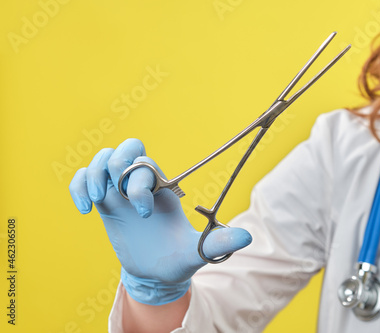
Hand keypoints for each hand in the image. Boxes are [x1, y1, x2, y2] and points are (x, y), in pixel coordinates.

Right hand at [69, 139, 251, 304]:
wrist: (155, 273)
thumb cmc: (177, 259)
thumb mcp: (197, 251)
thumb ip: (218, 242)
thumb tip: (248, 238)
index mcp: (164, 188)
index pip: (146, 164)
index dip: (139, 185)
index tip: (144, 214)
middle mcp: (142, 185)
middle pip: (124, 149)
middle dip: (114, 166)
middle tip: (111, 193)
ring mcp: (120, 192)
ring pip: (101, 159)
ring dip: (93, 174)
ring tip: (94, 201)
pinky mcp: (104, 204)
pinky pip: (83, 179)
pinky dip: (78, 186)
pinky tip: (84, 209)